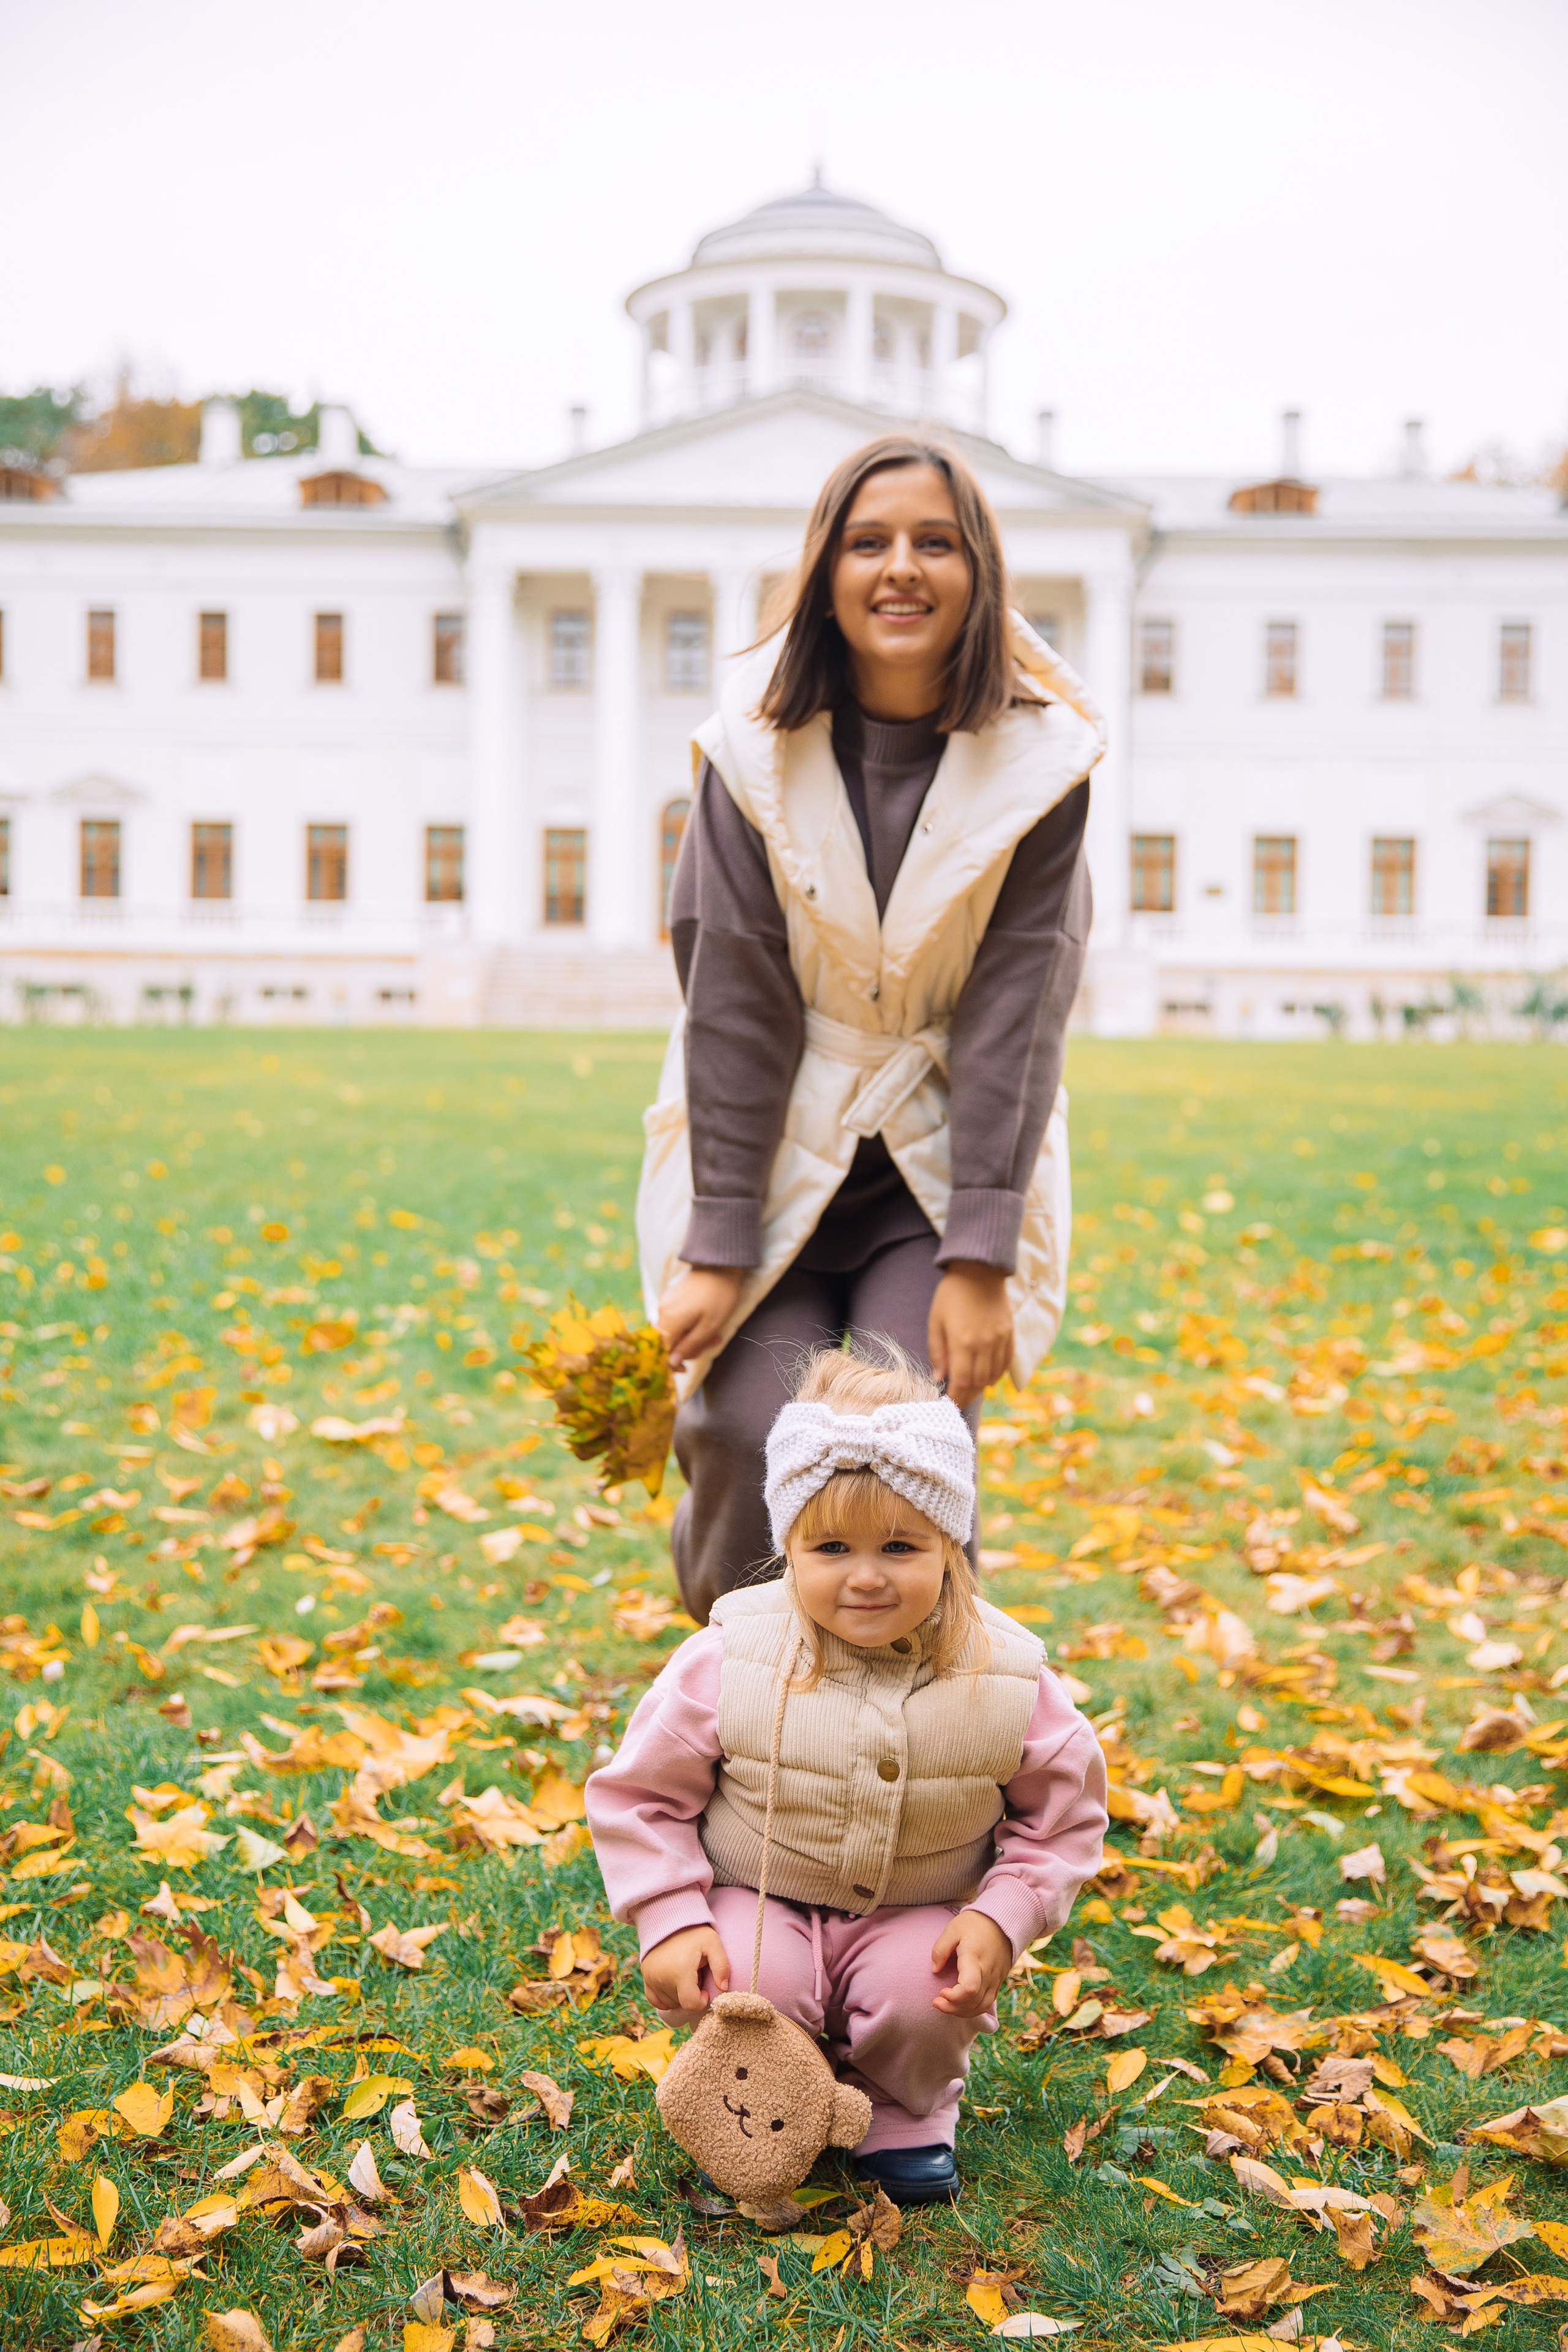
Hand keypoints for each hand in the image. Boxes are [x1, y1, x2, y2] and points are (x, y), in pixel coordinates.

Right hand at [641, 1923, 730, 2012]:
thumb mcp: (713, 1943)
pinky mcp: (645, 1977)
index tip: (705, 1989)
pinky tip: (674, 1985)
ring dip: (679, 1995)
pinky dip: (666, 1998)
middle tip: (695, 1976)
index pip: (690, 2004)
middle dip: (691, 1994)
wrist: (669, 1918)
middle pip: (680, 2003)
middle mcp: (662, 1978)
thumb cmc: (694, 1932)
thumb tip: (723, 1988)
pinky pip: (655, 2000)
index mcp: (680, 1972)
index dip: (701, 2001)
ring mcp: (651, 1978)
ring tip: (684, 1975)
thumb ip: (722, 1966)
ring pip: (669, 2003)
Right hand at [658, 1267, 744, 1369]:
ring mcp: (666, 1302)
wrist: (721, 1265)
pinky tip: (705, 1321)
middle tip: (714, 1341)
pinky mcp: (672, 1296)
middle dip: (689, 1347)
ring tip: (714, 1332)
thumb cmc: (719, 1296)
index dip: (674, 1362)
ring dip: (692, 1336)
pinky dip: (689, 1324)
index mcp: (670, 1320)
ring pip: (674, 1330)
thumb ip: (690, 1346)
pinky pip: (676, 1318)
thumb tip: (672, 1363)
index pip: (664, 1350)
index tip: (687, 1369)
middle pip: (669, 1341)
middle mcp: (662, 1310)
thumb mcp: (709, 1326)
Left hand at [928, 1263, 1012, 1406]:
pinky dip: (996, 1374)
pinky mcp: (1010, 1334)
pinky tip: (987, 1378)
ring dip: (981, 1388)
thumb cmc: (951, 1294)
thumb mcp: (936, 1322)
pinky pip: (1006, 1363)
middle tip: (957, 1403)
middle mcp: (985, 1344)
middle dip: (967, 1396)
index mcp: (963, 1342)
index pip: (961, 1382)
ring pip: (994, 1375)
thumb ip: (937, 1352)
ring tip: (969, 1393)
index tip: (948, 1405)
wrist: (979, 1270)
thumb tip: (938, 1379)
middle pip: (979, 1383)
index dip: (955, 1398)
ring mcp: (1000, 1340)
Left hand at [930, 1908, 1012, 2016]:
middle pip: (973, 2002)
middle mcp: (988, 1972)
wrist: (1002, 1921)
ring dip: (962, 2011)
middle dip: (952, 2008)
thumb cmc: (974, 1923)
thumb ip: (940, 1949)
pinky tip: (960, 2005)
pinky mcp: (998, 1982)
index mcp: (974, 1957)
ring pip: (982, 2006)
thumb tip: (934, 1970)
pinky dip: (973, 2009)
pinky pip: (987, 2003)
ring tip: (946, 2005)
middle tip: (936, 2002)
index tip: (940, 1991)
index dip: (954, 1997)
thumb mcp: (953, 1929)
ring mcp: (995, 1978)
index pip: (969, 1988)